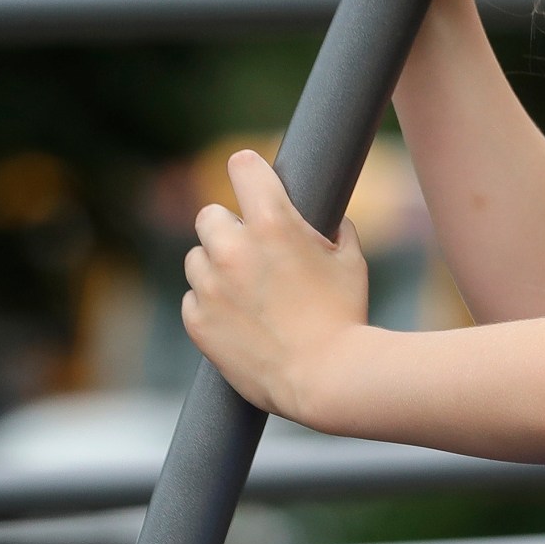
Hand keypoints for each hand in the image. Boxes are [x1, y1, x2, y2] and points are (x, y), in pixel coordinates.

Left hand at [180, 150, 371, 421]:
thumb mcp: (351, 260)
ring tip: (247, 289)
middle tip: (252, 248)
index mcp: (272, 223)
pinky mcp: (198, 321)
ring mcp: (211, 286)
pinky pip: (193, 298)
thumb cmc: (345, 316)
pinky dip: (211, 303)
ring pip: (197, 258)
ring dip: (216, 266)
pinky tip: (239, 317)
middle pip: (209, 214)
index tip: (249, 174)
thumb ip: (333, 228)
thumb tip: (327, 219)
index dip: (249, 169)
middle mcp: (233, 248)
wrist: (327, 377)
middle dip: (229, 227)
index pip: (242, 166)